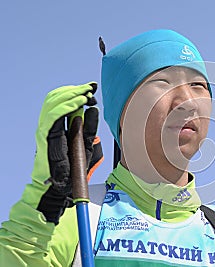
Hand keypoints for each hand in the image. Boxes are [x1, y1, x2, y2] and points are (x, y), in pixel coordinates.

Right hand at [29, 82, 102, 223]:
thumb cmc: (72, 169)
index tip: (91, 88)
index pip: (62, 100)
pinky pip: (54, 116)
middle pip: (57, 97)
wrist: (61, 188)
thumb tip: (92, 110)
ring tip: (86, 93)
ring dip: (72, 94)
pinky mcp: (46, 137)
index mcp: (58, 126)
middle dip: (75, 90)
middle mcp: (50, 126)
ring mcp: (46, 130)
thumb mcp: (85, 144)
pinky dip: (67, 106)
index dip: (76, 92)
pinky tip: (79, 102)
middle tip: (90, 88)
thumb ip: (88, 128)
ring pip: (54, 102)